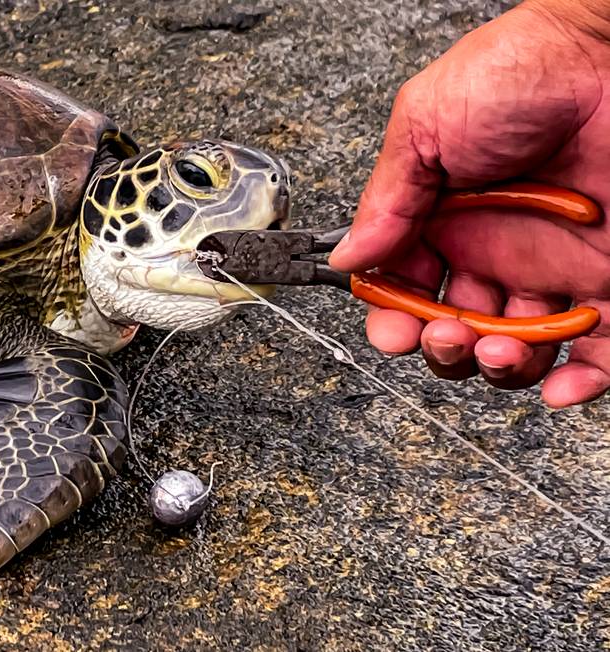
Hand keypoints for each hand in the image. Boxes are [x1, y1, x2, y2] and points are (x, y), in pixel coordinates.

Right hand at [329, 0, 609, 407]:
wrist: (606, 48)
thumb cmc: (516, 71)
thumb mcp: (424, 124)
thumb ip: (386, 200)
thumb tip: (345, 258)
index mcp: (443, 222)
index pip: (407, 291)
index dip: (393, 320)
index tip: (391, 329)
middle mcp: (495, 251)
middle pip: (457, 332)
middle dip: (442, 350)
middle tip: (445, 335)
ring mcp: (554, 268)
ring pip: (517, 352)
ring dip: (498, 370)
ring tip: (496, 353)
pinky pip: (599, 350)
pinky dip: (580, 382)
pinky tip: (561, 384)